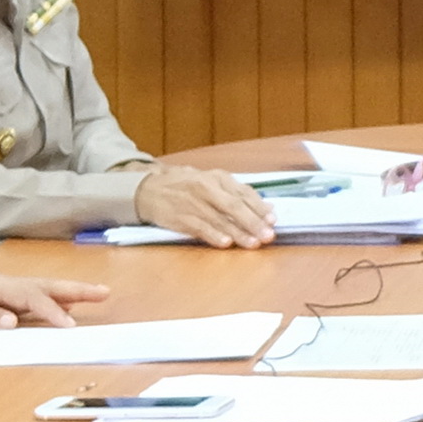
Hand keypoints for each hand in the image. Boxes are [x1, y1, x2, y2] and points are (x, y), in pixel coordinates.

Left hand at [0, 262, 90, 328]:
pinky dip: (50, 299)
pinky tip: (59, 306)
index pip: (28, 297)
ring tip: (93, 295)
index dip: (51, 311)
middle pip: (43, 286)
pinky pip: (30, 296)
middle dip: (75, 290)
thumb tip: (13, 322)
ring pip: (39, 289)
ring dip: (67, 293)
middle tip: (104, 292)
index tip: (70, 325)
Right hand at [132, 159, 276, 246]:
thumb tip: (266, 208)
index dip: (259, 207)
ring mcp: (192, 203)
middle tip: (268, 236)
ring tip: (253, 244)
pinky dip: (214, 236)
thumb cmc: (186, 187)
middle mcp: (206, 187)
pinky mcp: (180, 217)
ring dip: (238, 233)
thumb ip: (236, 194)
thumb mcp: (211, 182)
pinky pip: (200, 228)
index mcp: (217, 178)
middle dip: (253, 222)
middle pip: (234, 206)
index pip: (243, 193)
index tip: (273, 220)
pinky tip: (225, 244)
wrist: (149, 189)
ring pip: (219, 219)